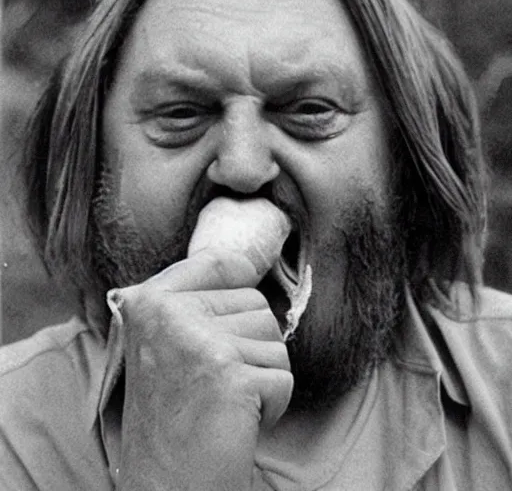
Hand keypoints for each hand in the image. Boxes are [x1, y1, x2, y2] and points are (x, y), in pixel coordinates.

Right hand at [116, 248, 293, 489]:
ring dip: (262, 374)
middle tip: (217, 379)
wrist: (166, 486)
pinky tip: (236, 420)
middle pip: (256, 302)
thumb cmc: (173, 415)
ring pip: (274, 338)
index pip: (217, 261)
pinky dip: (271, 404)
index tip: (247, 281)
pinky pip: (283, 376)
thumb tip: (247, 267)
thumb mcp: (165, 344)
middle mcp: (167, 314)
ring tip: (225, 400)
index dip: (242, 274)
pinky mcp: (229, 375)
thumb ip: (194, 301)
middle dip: (252, 344)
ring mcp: (197, 342)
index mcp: (148, 302)